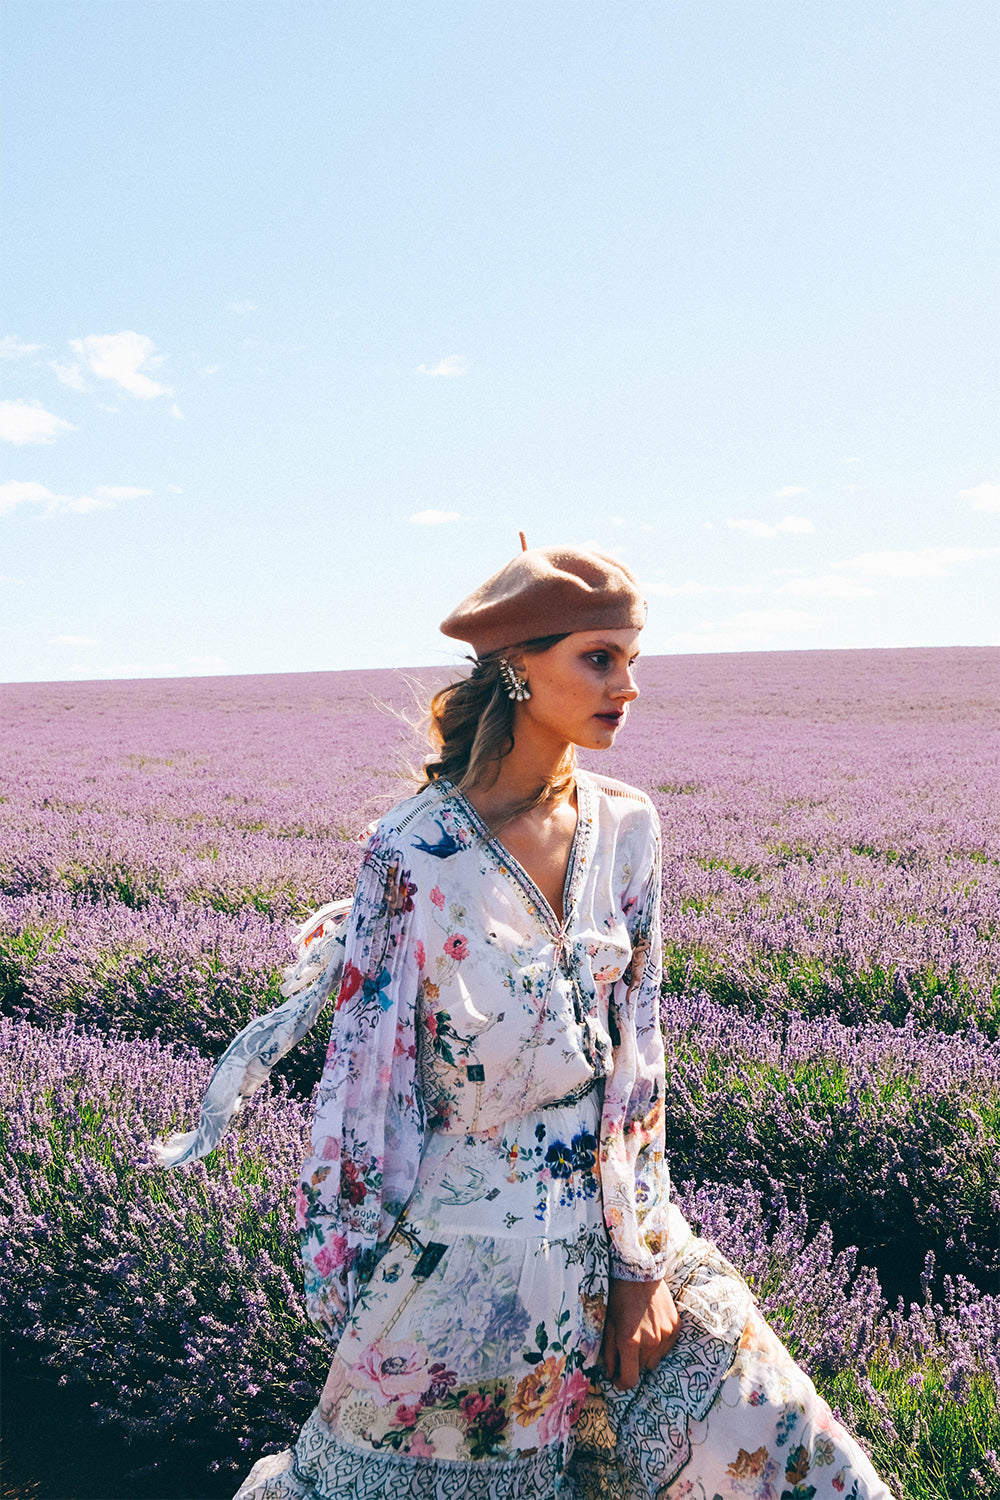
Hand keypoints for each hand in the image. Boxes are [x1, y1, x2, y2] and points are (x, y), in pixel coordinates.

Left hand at [600, 1276, 680, 1391]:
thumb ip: (609, 1354)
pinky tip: (652, 1328)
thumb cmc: (620, 1299)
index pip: (630, 1379)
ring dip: (647, 1353)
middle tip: (628, 1345)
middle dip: (633, 1362)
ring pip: (656, 1359)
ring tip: (641, 1334)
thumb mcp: (609, 1325)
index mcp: (630, 1342)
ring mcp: (665, 1335)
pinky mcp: (675, 1328)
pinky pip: (667, 1346)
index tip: (617, 1378)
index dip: (622, 1383)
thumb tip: (610, 1375)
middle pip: (643, 1369)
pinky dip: (659, 1343)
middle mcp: (650, 1342)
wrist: (640, 1274)